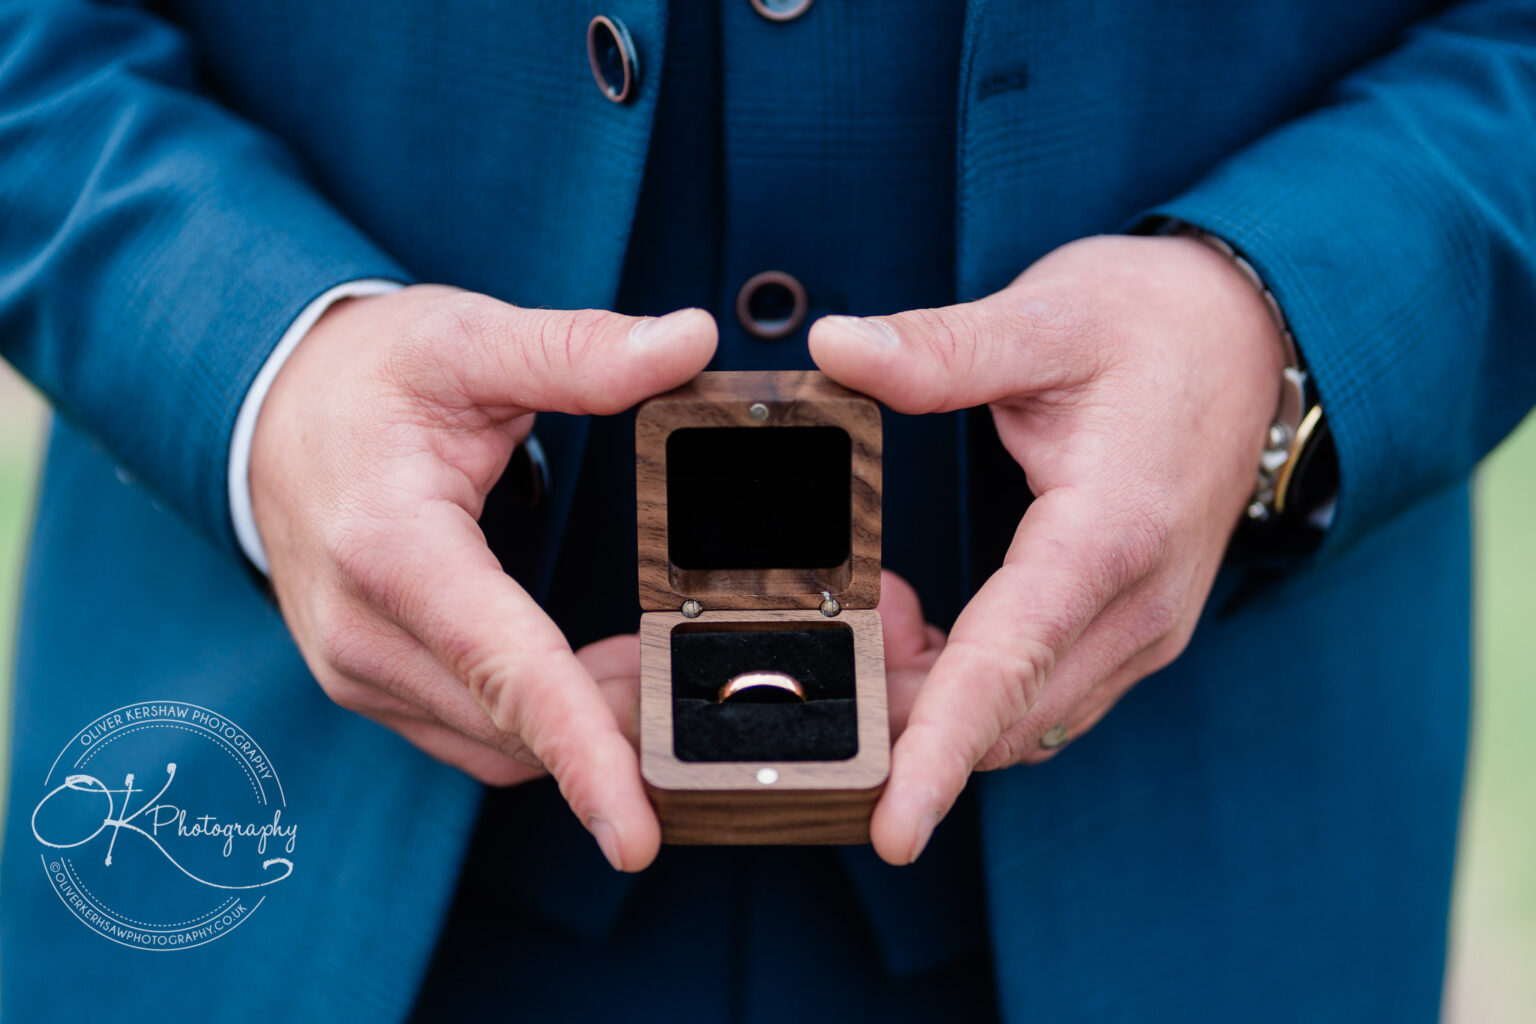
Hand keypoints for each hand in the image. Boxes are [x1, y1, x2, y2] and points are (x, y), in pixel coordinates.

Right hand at [251, 284, 715, 870]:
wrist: (270, 410)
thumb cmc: (369, 376)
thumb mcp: (468, 340)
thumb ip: (577, 351)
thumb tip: (690, 341)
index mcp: (389, 548)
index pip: (504, 669)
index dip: (581, 751)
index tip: (634, 833)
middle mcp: (362, 632)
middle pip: (514, 722)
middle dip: (619, 729)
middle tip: (707, 687)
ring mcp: (358, 670)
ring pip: (497, 744)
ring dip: (586, 728)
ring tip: (662, 670)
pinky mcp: (370, 684)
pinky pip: (473, 736)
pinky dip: (543, 725)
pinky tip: (601, 681)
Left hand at [810, 234, 1286, 864]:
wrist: (1252, 335)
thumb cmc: (1151, 323)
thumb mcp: (1045, 320)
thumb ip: (939, 350)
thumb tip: (833, 347)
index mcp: (1109, 534)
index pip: (1008, 667)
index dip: (940, 754)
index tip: (895, 831)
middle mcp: (1138, 606)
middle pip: (1005, 716)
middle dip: (906, 720)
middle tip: (825, 649)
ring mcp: (1146, 628)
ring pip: (1024, 722)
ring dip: (937, 703)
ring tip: (879, 611)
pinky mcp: (1136, 630)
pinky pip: (1044, 699)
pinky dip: (974, 689)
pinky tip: (925, 623)